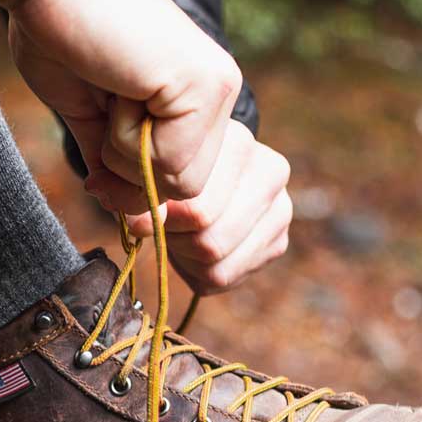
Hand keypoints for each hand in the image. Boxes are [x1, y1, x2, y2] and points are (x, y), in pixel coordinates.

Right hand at [0, 0, 240, 213]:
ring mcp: (217, 87)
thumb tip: (130, 215)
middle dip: (129, 172)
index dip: (135, 188)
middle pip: (187, 192)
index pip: (184, 185)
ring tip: (111, 91)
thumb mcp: (92, 119)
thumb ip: (116, 167)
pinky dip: (124, 138)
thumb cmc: (58, 37)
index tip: (99, 159)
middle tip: (104, 110)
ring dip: (124, 152)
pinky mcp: (205, 84)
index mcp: (197, 99)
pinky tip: (116, 86)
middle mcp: (218, 92)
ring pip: (179, 183)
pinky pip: (167, 162)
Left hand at [153, 121, 291, 293]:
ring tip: (180, 237)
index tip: (143, 217)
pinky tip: (195, 252)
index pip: (196, 209)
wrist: (210, 170)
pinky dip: (200, 272)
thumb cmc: (175, 168)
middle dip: (176, 241)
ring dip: (187, 259)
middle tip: (165, 228)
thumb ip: (142, 194)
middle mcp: (270, 174)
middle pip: (210, 241)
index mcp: (239, 145)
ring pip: (218, 263)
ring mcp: (281, 211)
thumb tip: (140, 225)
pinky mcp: (279, 242)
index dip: (161, 222)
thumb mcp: (153, 171)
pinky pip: (226, 277)